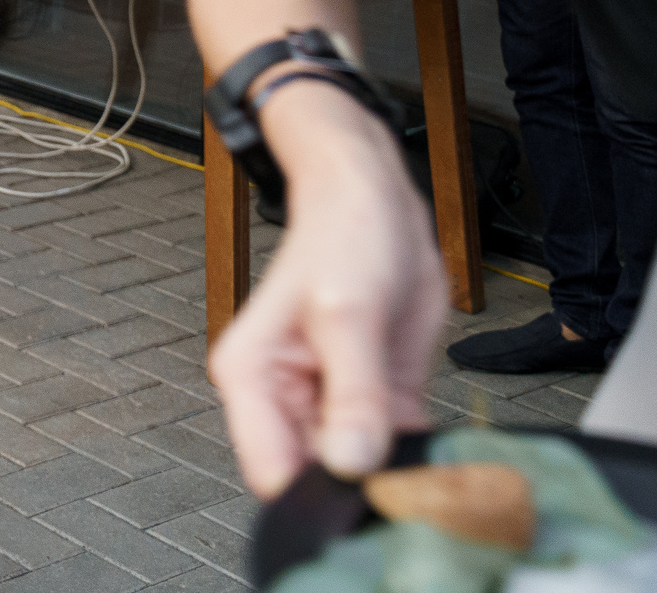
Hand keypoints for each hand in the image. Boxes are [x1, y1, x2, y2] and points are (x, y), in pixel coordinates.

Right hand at [208, 85, 443, 496]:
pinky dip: (425, 462)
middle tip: (422, 495)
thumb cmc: (343, 237)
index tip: (377, 502)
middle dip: (368, 494)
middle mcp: (285, 400)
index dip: (321, 497)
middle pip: (320, 481)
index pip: (273, 471)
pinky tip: (450, 459)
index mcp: (253, 379)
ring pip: (365, 473)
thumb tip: (351, 464)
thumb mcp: (349, 314)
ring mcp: (332, 405)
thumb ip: (352, 393)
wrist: (376, 201)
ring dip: (403, 482)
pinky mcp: (377, 403)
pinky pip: (399, 452)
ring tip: (443, 478)